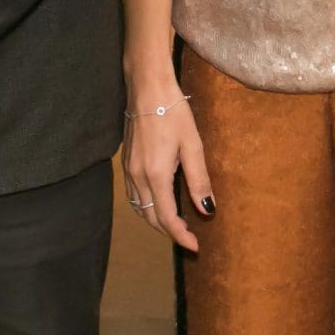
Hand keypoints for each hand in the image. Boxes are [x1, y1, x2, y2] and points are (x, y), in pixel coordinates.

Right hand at [120, 83, 211, 251]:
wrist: (147, 87)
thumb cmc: (173, 112)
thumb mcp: (192, 145)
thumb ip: (199, 180)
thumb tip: (207, 210)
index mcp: (156, 175)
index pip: (165, 217)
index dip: (180, 236)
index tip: (195, 247)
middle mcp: (137, 176)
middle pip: (149, 216)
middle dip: (168, 231)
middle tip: (189, 238)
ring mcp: (128, 169)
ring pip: (139, 207)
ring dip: (155, 220)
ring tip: (175, 223)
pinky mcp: (126, 161)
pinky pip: (134, 195)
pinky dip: (146, 206)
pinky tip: (158, 201)